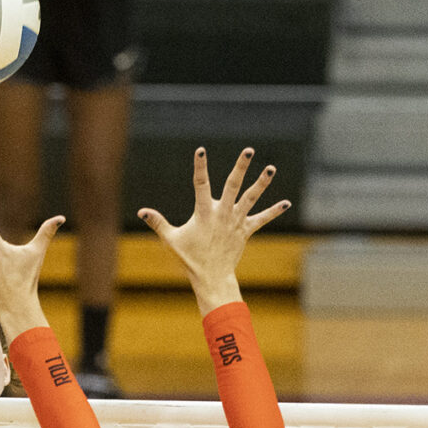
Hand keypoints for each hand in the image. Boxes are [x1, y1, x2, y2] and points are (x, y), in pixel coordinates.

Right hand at [139, 148, 289, 314]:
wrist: (211, 277)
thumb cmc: (190, 258)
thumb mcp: (171, 239)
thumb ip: (158, 223)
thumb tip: (141, 212)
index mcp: (204, 213)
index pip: (201, 184)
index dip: (200, 167)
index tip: (201, 150)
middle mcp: (223, 213)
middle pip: (233, 185)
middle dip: (241, 167)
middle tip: (248, 150)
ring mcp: (236, 222)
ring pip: (251, 199)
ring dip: (261, 183)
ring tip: (270, 169)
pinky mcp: (245, 231)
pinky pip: (261, 219)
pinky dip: (273, 211)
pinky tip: (286, 203)